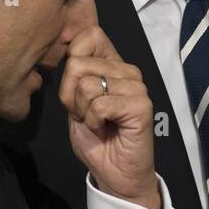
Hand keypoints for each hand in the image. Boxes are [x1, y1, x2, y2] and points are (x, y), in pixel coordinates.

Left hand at [59, 25, 160, 208]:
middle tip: (85, 114)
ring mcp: (137, 86)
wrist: (115, 174)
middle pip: (78, 64)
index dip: (71, 60)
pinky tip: (105, 128)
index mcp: (113, 64)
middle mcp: (127, 70)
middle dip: (70, 95)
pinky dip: (93, 121)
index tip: (74, 90)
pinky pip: (99, 104)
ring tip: (97, 122)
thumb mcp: (75, 101)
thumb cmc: (96, 139)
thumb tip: (67, 46)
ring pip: (86, 85)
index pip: (90, 34)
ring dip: (83, 111)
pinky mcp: (141, 105)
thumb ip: (74, 75)